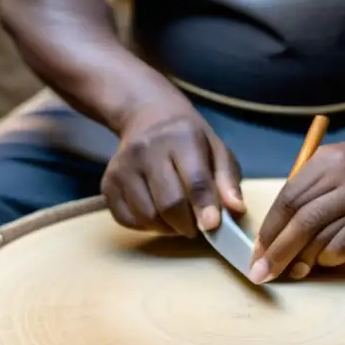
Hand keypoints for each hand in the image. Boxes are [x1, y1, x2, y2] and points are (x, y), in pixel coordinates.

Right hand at [101, 102, 244, 235]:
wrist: (146, 116)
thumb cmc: (188, 139)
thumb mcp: (216, 149)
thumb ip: (228, 180)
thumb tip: (236, 209)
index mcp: (180, 138)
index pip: (194, 180)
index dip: (204, 207)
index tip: (212, 227)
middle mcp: (146, 150)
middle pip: (168, 203)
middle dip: (187, 224)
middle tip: (196, 226)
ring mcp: (122, 167)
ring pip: (146, 215)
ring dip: (166, 228)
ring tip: (177, 220)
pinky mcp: (107, 182)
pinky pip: (125, 219)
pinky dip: (144, 226)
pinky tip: (156, 215)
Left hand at [249, 135, 344, 282]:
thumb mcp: (328, 163)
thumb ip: (303, 191)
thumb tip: (273, 233)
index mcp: (322, 164)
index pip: (287, 201)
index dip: (268, 230)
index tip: (256, 253)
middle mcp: (342, 178)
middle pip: (301, 221)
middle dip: (277, 251)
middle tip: (262, 273)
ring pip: (323, 234)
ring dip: (303, 258)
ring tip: (293, 271)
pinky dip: (330, 257)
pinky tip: (324, 261)